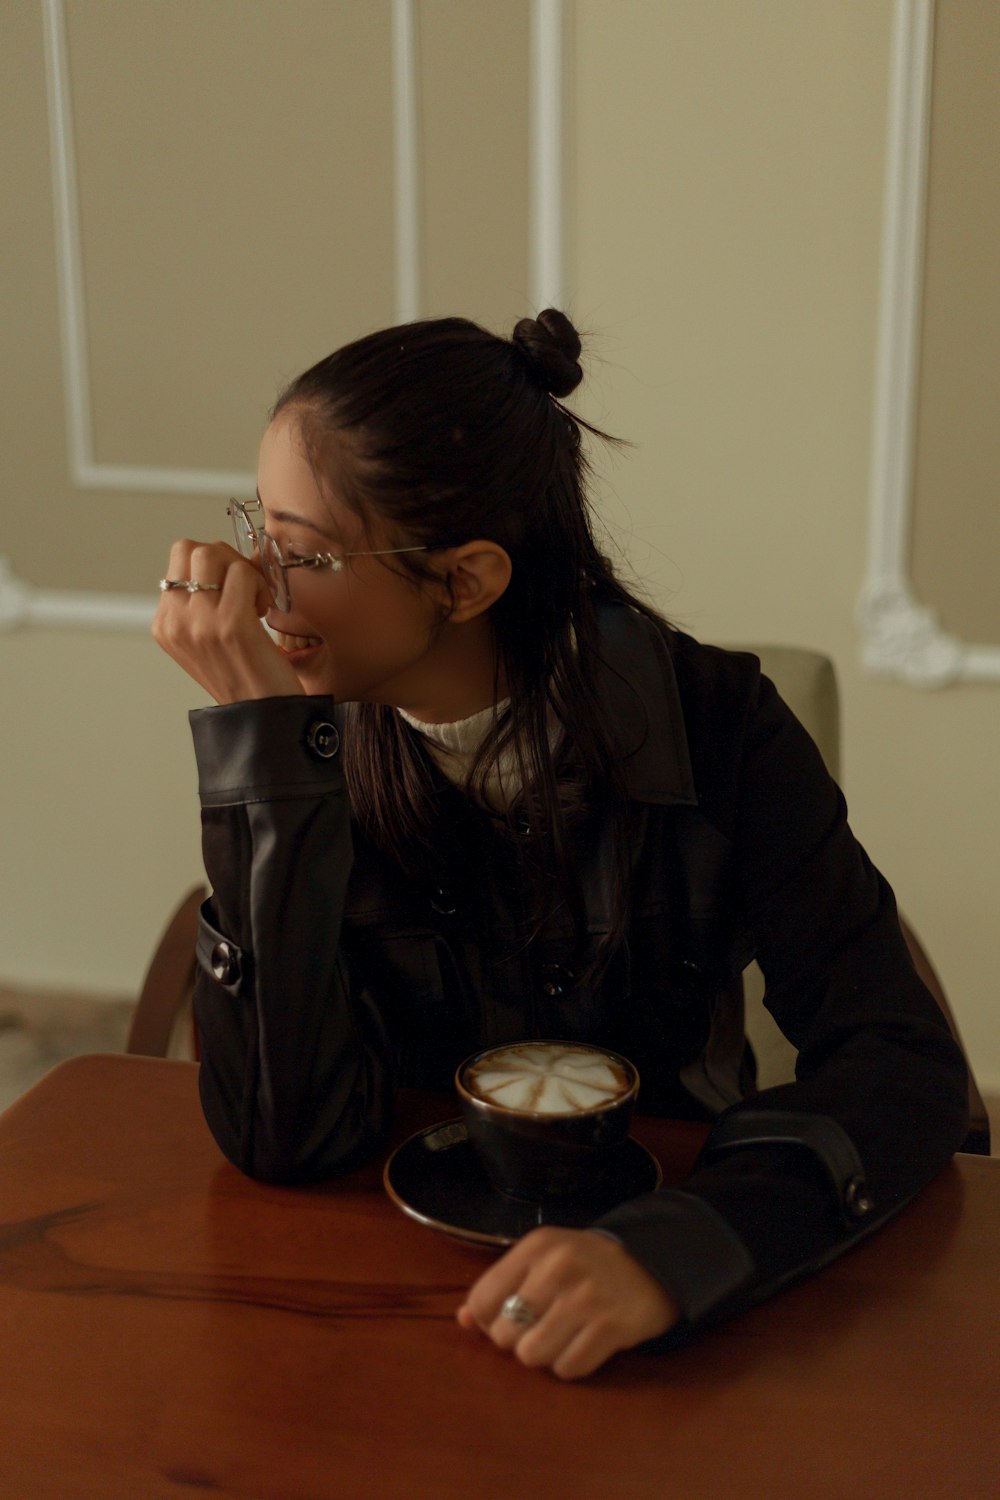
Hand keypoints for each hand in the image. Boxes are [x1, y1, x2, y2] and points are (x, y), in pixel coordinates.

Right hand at [153, 540, 303, 704]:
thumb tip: (218, 558)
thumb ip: (199, 604)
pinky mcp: (230, 626)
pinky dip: (260, 583)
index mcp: (165, 625)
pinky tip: (264, 610)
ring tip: (254, 600)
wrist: (264, 718)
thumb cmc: (245, 677)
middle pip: (191, 549)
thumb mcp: (205, 641)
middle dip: (226, 558)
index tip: (232, 591)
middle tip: (245, 590)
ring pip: (214, 554)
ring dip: (243, 569)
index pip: (179, 559)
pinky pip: (243, 572)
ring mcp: (199, 624)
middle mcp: (174, 623)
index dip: (213, 564)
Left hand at [456, 1227, 679, 1379]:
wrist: (653, 1261)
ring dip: (545, 1355)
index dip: (488, 1321)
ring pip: (532, 1355)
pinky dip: (572, 1364)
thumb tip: (462, 1319)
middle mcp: (558, 1267)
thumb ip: (502, 1285)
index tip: (508, 1319)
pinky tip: (585, 1343)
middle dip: (518, 1340)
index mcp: (536, 1246)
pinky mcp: (612, 1326)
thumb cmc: (586, 1264)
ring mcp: (586, 1297)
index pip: (482, 1300)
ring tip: (562, 1336)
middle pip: (504, 1334)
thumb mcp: (544, 1258)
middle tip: (542, 1327)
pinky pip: (568, 1368)